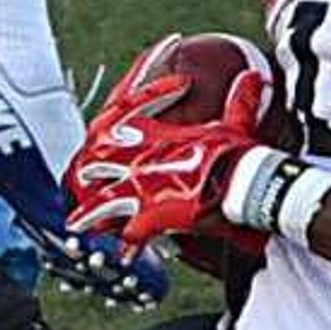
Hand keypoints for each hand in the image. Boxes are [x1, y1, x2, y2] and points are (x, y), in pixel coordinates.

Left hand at [66, 59, 276, 249]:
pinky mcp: (152, 216)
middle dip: (89, 167)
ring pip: (104, 200)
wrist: (245, 185)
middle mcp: (144, 162)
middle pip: (99, 159)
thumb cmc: (239, 156)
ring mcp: (144, 189)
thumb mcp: (237, 122)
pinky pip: (130, 232)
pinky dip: (128, 242)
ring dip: (91, 212)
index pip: (126, 118)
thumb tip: (253, 77)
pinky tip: (124, 252)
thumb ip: (240, 100)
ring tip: (77, 222)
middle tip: (80, 175)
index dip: (118, 124)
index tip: (119, 127)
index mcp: (159, 137)